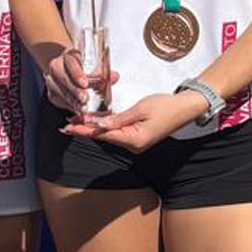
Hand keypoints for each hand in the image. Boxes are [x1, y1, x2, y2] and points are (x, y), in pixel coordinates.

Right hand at [40, 44, 101, 115]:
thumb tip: (115, 76)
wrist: (65, 67)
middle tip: (85, 98)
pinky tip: (77, 110)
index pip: (71, 62)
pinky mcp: (52, 94)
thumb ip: (103, 70)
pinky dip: (69, 106)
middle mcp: (57, 67)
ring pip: (60, 92)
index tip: (85, 83)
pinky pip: (60, 101)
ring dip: (72, 100)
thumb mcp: (93, 63)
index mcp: (68, 56)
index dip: (77, 73)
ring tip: (83, 108)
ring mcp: (52, 81)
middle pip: (63, 79)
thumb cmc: (82, 65)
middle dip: (74, 90)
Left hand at [79, 90, 199, 152]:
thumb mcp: (141, 109)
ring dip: (94, 127)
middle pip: (104, 136)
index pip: (104, 135)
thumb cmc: (166, 106)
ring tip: (76, 121)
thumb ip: (119, 118)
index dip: (85, 130)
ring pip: (109, 134)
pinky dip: (105, 126)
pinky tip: (94, 122)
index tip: (69, 127)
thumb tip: (100, 124)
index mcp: (134, 140)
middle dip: (85, 129)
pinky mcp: (137, 137)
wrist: (185, 109)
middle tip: (66, 123)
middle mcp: (133, 145)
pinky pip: (118, 132)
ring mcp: (135, 142)